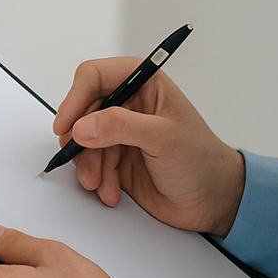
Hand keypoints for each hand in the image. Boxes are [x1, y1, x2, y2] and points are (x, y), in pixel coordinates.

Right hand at [52, 58, 243, 236]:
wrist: (212, 201)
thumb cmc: (201, 160)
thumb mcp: (164, 138)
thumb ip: (121, 127)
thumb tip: (83, 126)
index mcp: (143, 83)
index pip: (94, 76)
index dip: (75, 98)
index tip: (66, 125)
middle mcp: (128, 103)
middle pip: (82, 110)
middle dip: (80, 139)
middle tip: (79, 158)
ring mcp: (120, 131)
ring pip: (82, 140)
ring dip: (87, 164)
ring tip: (100, 183)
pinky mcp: (116, 157)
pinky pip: (90, 162)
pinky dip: (96, 178)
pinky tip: (111, 190)